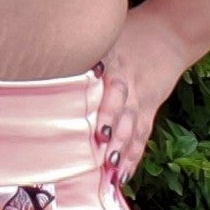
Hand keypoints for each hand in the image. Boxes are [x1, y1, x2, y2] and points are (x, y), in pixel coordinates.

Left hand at [92, 6, 189, 184]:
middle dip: (113, 130)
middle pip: (122, 109)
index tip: (95, 124)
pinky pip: (142, 135)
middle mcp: (128, 84)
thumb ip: (81, 51)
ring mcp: (141, 99)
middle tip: (102, 151)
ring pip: (133, 126)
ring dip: (123, 149)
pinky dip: (134, 156)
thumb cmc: (128, 35)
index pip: (110, 86)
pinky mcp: (149, 110)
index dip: (105, 106)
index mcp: (114, 63)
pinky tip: (123, 174)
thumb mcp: (106, 36)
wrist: (169, 34)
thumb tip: (41, 59)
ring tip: (112, 169)